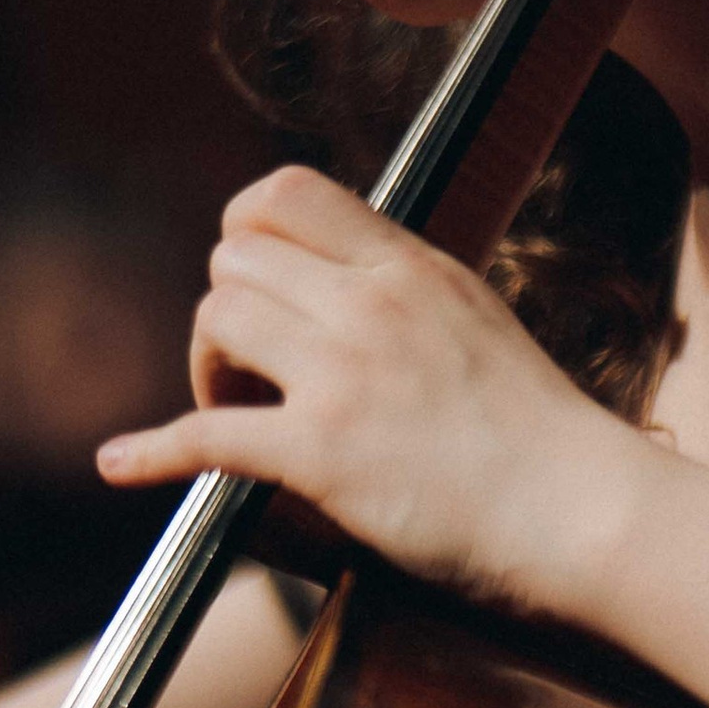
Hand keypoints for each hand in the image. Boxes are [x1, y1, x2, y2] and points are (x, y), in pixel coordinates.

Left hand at [98, 166, 639, 609]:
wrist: (587, 512)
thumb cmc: (545, 441)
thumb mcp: (476, 323)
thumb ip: (407, 297)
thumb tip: (345, 293)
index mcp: (410, 266)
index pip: (285, 195)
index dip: (244, 238)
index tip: (256, 290)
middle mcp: (371, 303)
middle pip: (236, 259)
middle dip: (227, 314)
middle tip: (253, 374)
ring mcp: (345, 375)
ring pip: (217, 320)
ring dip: (207, 370)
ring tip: (236, 415)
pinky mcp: (325, 453)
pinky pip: (205, 434)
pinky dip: (151, 451)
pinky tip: (121, 464)